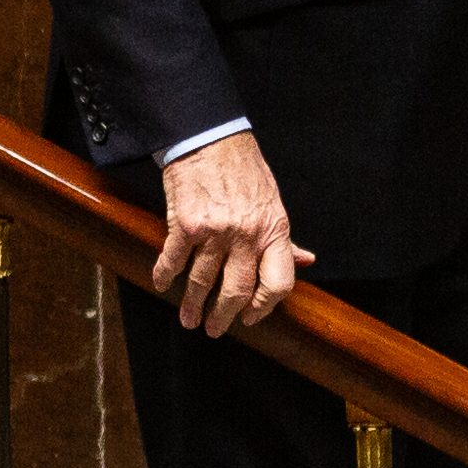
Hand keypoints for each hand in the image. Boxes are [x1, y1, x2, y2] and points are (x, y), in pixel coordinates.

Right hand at [155, 132, 314, 336]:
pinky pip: (174, 259)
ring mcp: (216, 231)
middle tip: (213, 329)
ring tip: (187, 318)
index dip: (265, 307)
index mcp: (273, 231)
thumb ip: (284, 239)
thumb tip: (306, 260)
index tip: (250, 318)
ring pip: (203, 281)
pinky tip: (162, 284)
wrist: (210, 137)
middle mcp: (247, 235)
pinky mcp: (186, 224)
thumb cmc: (244, 170)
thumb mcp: (272, 204)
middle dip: (223, 317)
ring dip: (192, 305)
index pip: (279, 283)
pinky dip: (165, 276)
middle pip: (238, 291)